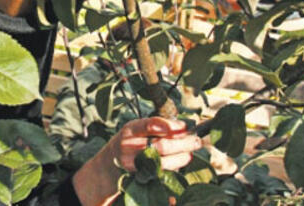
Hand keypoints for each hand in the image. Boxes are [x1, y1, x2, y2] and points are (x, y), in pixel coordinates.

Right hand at [73, 117, 201, 205]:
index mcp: (130, 130)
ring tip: (190, 152)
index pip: (151, 124)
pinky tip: (181, 161)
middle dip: (183, 143)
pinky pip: (160, 174)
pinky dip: (174, 168)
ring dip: (182, 157)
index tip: (186, 125)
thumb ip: (153, 127)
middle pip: (162, 145)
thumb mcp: (135, 131)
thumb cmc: (127, 144)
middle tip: (196, 140)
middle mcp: (129, 147)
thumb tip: (183, 126)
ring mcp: (133, 165)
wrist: (107, 167)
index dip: (171, 125)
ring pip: (164, 162)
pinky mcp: (138, 177)